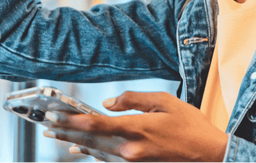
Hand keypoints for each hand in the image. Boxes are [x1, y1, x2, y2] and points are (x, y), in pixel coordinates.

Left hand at [43, 91, 228, 162]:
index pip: (96, 124)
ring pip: (97, 153)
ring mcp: (133, 162)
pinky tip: (82, 149)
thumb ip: (133, 100)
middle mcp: (131, 150)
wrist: (209, 155)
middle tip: (46, 126)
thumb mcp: (164, 102)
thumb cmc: (190, 125)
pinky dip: (93, 153)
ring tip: (57, 136)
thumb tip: (108, 103)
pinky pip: (109, 160)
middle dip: (66, 133)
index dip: (72, 120)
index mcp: (138, 129)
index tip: (55, 114)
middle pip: (91, 141)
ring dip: (76, 143)